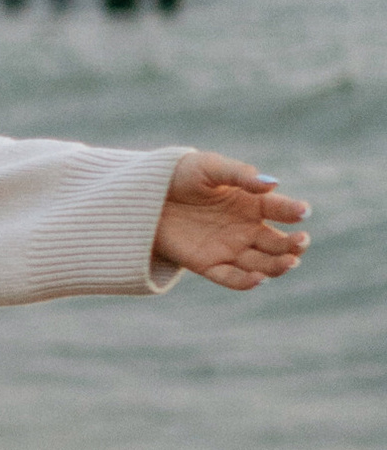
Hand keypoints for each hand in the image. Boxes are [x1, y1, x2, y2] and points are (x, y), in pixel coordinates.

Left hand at [151, 152, 309, 290]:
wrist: (146, 195)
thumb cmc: (182, 175)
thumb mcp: (210, 167)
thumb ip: (240, 175)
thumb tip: (273, 184)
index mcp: (252, 203)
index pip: (280, 209)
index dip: (293, 210)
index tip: (303, 211)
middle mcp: (246, 228)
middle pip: (278, 242)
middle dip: (293, 245)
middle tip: (301, 242)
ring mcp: (229, 248)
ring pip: (262, 263)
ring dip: (278, 265)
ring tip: (289, 262)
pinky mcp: (208, 264)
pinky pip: (231, 278)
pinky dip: (246, 281)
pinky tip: (259, 278)